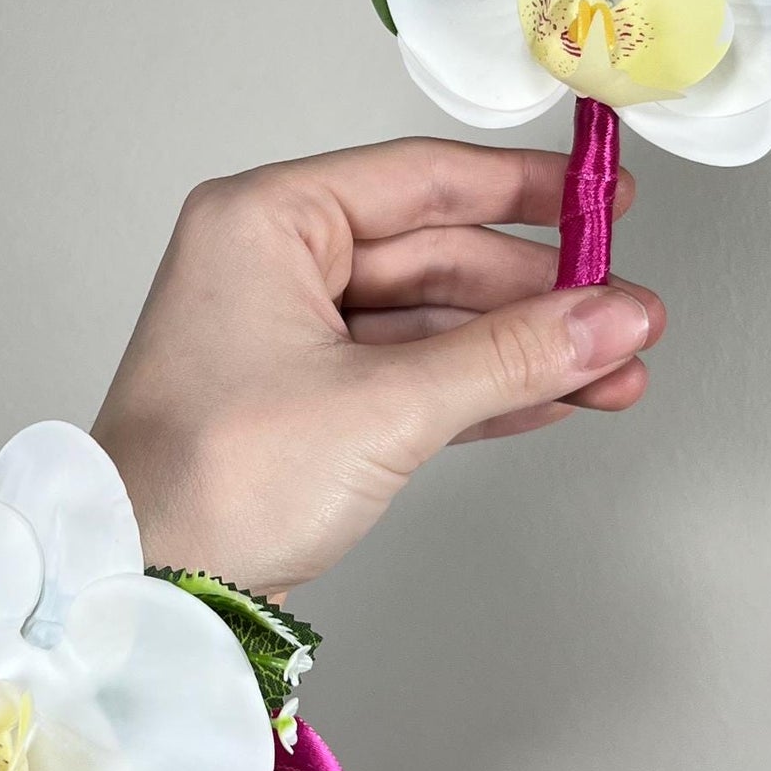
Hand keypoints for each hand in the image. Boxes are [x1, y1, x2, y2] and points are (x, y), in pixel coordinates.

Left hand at [93, 138, 663, 594]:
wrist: (144, 590)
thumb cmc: (212, 482)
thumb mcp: (384, 407)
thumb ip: (509, 357)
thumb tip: (609, 318)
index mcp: (264, 222)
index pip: (420, 179)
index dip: (523, 190)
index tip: (601, 200)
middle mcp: (270, 265)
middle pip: (436, 254)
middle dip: (539, 294)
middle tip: (627, 314)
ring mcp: (286, 336)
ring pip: (432, 322)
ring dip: (523, 350)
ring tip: (615, 370)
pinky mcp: (304, 402)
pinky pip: (412, 374)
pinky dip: (481, 389)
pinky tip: (556, 399)